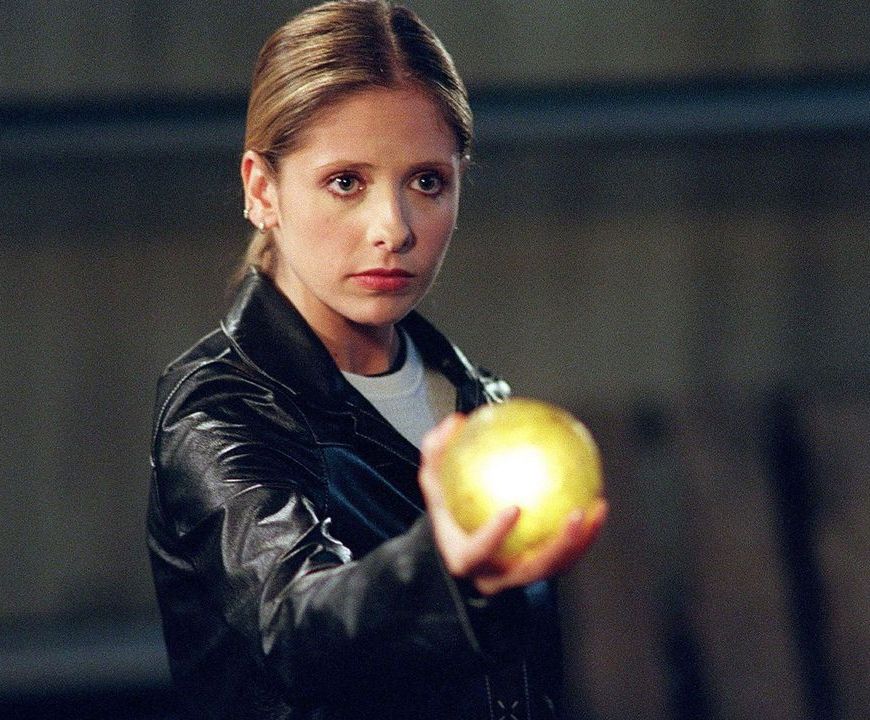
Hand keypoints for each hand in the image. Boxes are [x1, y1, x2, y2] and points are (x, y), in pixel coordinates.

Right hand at [419, 413, 607, 595]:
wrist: (461, 547)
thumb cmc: (449, 516)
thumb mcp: (435, 486)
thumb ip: (438, 455)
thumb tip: (453, 423)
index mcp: (467, 558)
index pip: (480, 551)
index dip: (495, 533)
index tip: (513, 507)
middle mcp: (496, 575)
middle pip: (531, 570)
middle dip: (557, 546)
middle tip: (574, 514)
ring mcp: (521, 577)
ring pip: (558, 565)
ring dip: (582, 539)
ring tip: (597, 508)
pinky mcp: (540, 571)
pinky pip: (568, 554)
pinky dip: (586, 531)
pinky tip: (597, 504)